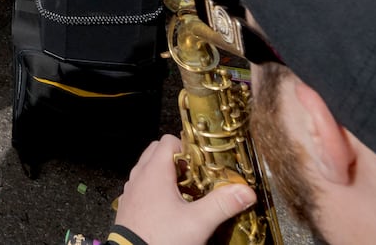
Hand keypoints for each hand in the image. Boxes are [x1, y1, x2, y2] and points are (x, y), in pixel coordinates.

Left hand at [114, 135, 255, 244]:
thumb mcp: (198, 222)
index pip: (169, 141)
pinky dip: (158, 189)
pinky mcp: (130, 204)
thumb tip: (246, 191)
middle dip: (180, 161)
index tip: (204, 164)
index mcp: (154, 171)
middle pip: (159, 152)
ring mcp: (132, 190)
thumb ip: (222, 204)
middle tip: (197, 177)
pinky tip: (173, 208)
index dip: (189, 148)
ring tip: (188, 194)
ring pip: (151, 170)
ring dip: (169, 176)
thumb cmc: (161, 238)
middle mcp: (140, 176)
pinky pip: (144, 186)